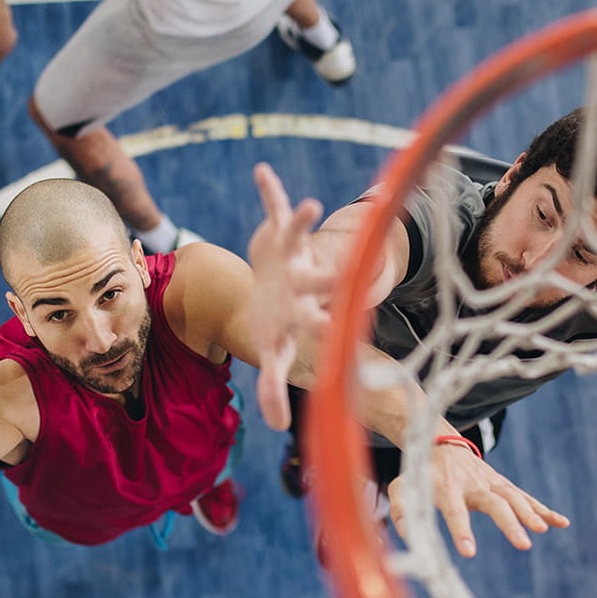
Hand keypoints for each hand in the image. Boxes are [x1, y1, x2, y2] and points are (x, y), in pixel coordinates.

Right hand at [246, 162, 333, 429]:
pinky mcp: (280, 234)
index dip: (321, 325)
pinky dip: (270, 192)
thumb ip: (272, 388)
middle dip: (321, 278)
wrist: (280, 283)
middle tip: (335, 276)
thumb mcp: (274, 353)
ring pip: (298, 238)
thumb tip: (278, 426)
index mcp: (305, 312)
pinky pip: (275, 209)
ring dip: (299, 223)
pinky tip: (261, 171)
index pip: (316, 322)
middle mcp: (304, 283)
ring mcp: (294, 256)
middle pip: (314, 281)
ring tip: (307, 205)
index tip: (329, 328)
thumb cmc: (280, 323)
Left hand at [388, 443, 569, 556]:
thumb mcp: (403, 487)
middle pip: (494, 504)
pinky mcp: (502, 485)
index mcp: (447, 488)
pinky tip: (561, 523)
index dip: (461, 529)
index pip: (455, 510)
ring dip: (530, 514)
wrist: (439, 441)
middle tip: (523, 545)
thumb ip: (401, 511)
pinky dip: (543, 509)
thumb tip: (407, 537)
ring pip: (514, 498)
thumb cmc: (420, 472)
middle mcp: (473, 484)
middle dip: (509, 524)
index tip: (469, 552)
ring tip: (542, 531)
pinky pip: (525, 497)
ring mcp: (491, 482)